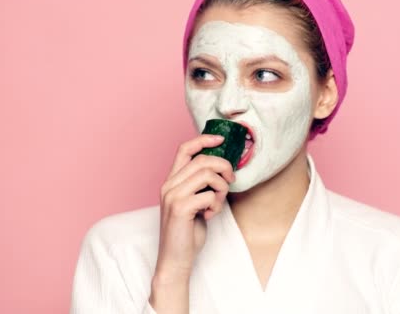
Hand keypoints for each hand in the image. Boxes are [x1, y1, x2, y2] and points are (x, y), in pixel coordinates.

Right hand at [154, 134, 235, 282]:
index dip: (204, 140)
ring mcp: (173, 196)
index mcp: (171, 181)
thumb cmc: (187, 233)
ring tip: (217, 204)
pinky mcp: (180, 208)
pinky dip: (216, 204)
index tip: (221, 139)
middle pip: (203, 160)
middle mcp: (169, 185)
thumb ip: (201, 186)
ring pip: (208, 174)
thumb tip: (223, 169)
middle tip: (231, 182)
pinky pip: (209, 194)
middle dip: (224, 168)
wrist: (175, 259)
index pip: (185, 149)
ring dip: (221, 189)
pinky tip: (210, 216)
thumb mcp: (194, 203)